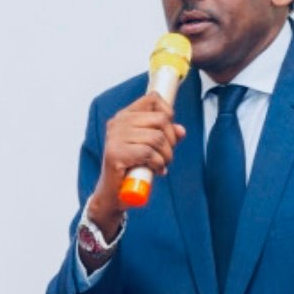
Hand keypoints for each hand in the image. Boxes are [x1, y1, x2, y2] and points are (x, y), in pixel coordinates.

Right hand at [89, 93, 185, 235]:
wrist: (113, 194)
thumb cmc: (131, 168)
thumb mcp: (151, 148)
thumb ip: (165, 136)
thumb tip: (181, 130)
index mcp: (125, 116)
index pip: (153, 99)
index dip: (168, 112)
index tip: (168, 131)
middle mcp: (118, 122)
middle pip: (161, 119)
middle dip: (171, 140)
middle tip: (167, 154)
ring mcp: (114, 137)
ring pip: (157, 138)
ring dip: (166, 155)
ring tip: (162, 164)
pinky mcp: (115, 153)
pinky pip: (149, 153)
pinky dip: (158, 164)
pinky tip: (156, 171)